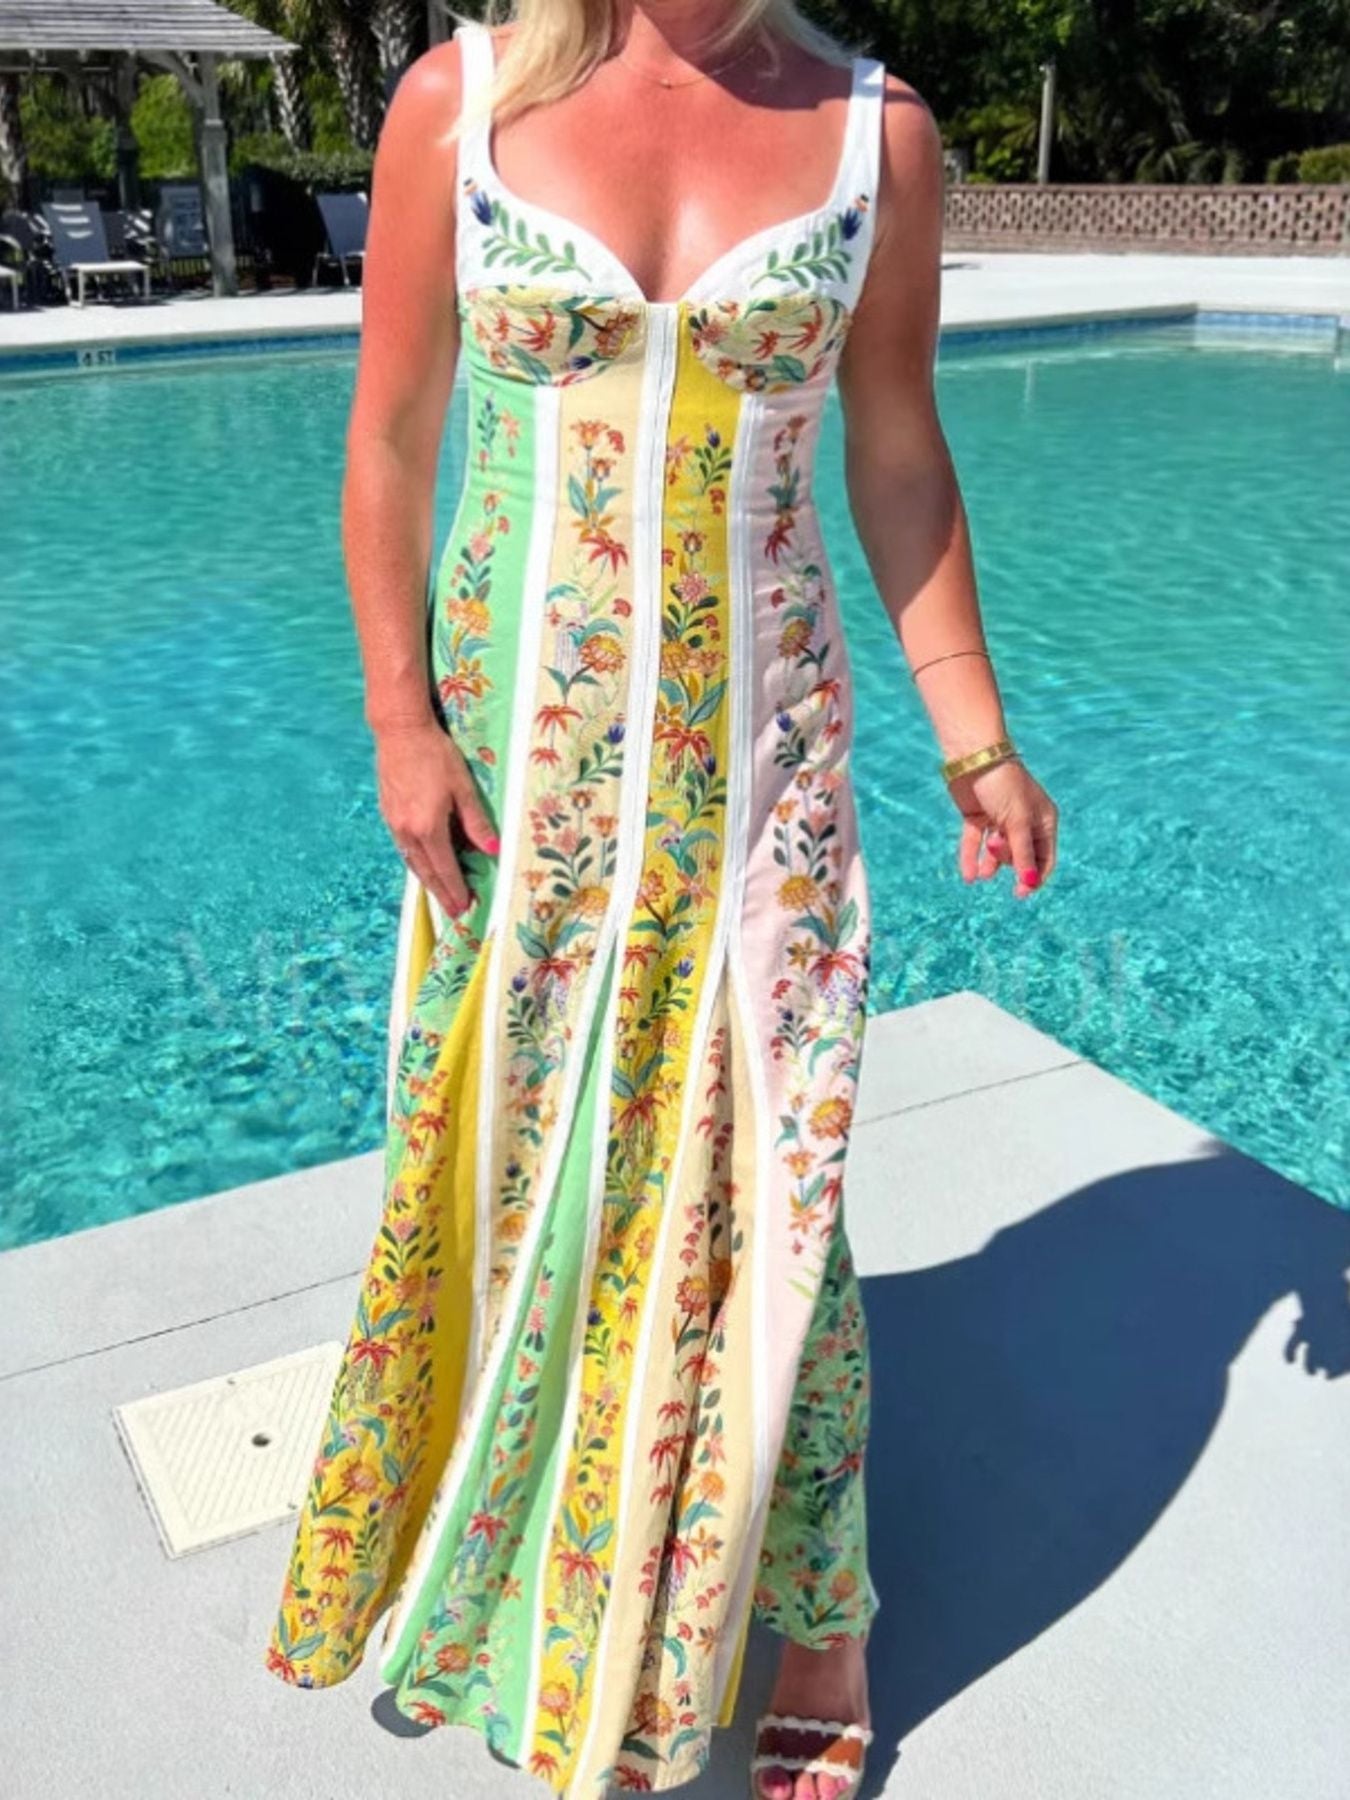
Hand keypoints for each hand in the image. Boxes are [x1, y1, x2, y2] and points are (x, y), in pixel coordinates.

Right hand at [373, 717, 499, 918]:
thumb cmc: (436, 755)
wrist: (400, 732)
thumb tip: (493, 851)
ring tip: (442, 896)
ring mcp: (395, 825)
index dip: (457, 890)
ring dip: (428, 882)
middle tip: (455, 913)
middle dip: (442, 894)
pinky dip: (417, 864)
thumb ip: (477, 823)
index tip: (466, 907)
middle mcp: (408, 832)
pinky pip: (404, 849)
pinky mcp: (388, 815)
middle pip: (427, 872)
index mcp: (428, 827)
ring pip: (413, 863)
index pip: (446, 869)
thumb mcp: (464, 787)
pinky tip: (424, 867)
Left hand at [950, 756, 1057, 898]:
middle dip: (1007, 860)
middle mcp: (1024, 822)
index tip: (1020, 892)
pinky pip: (975, 844)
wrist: (974, 758)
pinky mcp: (978, 818)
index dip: (1034, 877)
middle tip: (995, 845)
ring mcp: (1000, 820)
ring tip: (980, 869)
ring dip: (990, 863)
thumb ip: (1022, 853)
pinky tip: (969, 877)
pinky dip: (971, 859)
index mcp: (1044, 820)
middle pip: (1019, 857)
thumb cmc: (1003, 785)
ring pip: (997, 853)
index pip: (1045, 858)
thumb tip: (1028, 882)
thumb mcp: (1017, 821)